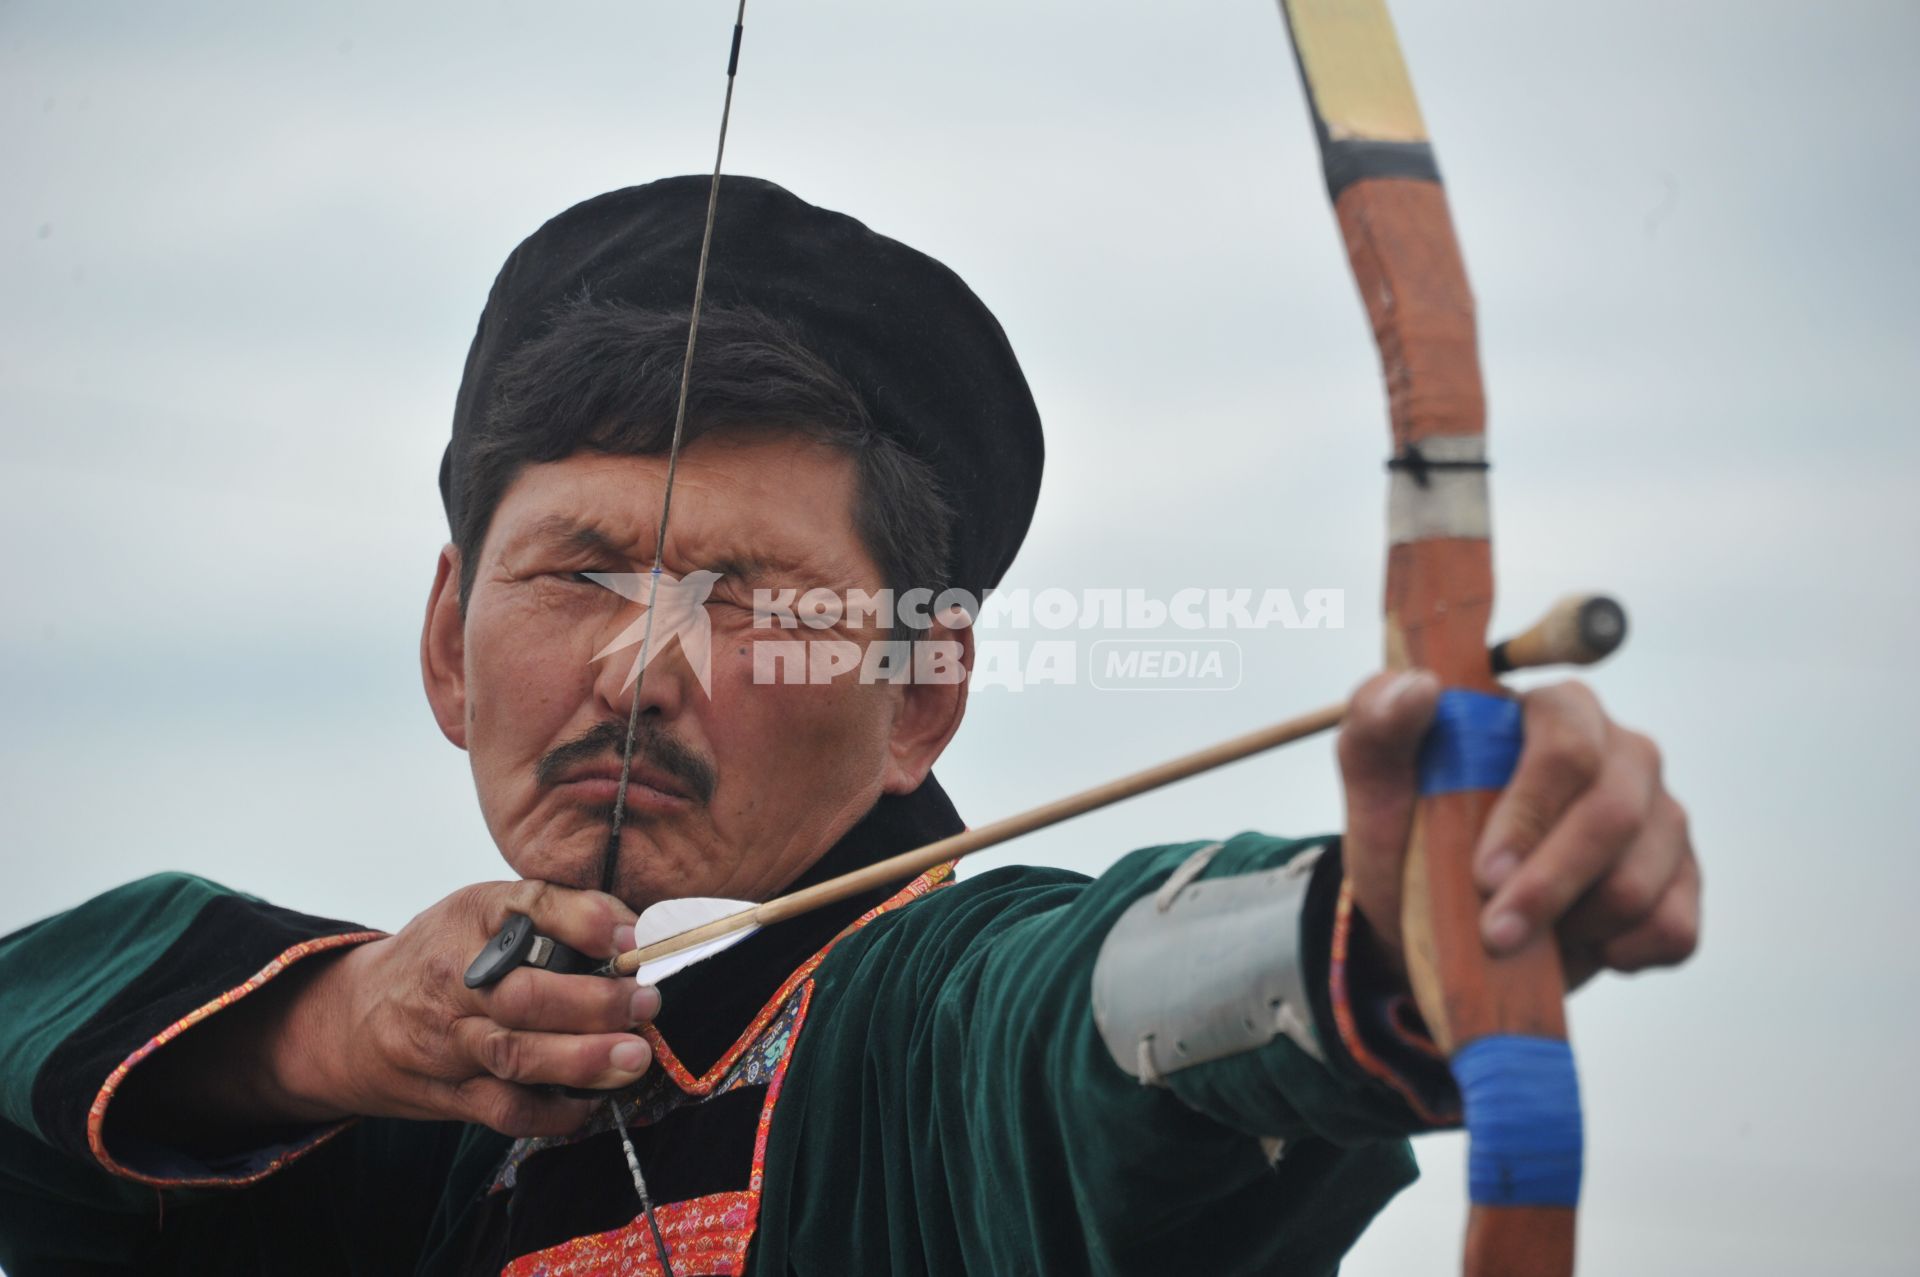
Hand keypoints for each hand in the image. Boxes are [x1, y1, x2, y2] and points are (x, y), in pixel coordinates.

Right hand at [271, 880, 660, 1136]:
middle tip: (645, 1004)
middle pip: (521, 994)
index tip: (631, 940)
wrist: (352, 1017)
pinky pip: (504, 1110)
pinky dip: (553, 1112)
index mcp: (470, 917)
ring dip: (582, 1060)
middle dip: (592, 1003)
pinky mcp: (450, 1092)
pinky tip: (591, 1102)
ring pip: (513, 1056)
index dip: (585, 922)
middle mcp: (454, 978)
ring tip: (633, 1057)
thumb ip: (559, 913)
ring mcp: (448, 1042)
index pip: (528, 906)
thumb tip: (636, 932)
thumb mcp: (486, 911)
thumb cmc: (443, 954)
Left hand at [1338, 670, 1699, 990]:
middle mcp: (1624, 755)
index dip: (1530, 814)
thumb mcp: (1374, 780)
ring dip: (1569, 924)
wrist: (1433, 919)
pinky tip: (1567, 944)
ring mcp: (1661, 818)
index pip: (1569, 745)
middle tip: (1493, 933)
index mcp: (1557, 711)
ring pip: (1640, 881)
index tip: (1483, 874)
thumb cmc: (1409, 834)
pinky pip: (1672, 928)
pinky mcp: (1681, 883)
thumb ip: (1379, 721)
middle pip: (1615, 814)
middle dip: (1549, 884)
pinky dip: (1614, 952)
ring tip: (1517, 931)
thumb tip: (1419, 686)